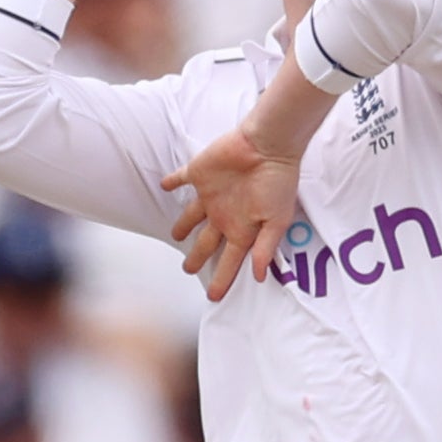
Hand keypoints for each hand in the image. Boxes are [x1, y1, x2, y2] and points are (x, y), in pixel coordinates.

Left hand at [162, 126, 301, 302]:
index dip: (222, 280)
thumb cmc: (276, 181)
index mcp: (242, 228)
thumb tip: (259, 277)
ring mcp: (211, 195)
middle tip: (188, 270)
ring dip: (183, 225)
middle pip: (205, 243)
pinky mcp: (200, 174)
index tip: (214, 297)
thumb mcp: (276, 221)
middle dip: (197, 258)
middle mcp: (224, 214)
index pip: (229, 261)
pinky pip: (181, 178)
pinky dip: (172, 182)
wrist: (267, 145)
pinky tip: (164, 185)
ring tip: (175, 234)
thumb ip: (265, 248)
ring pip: (191, 215)